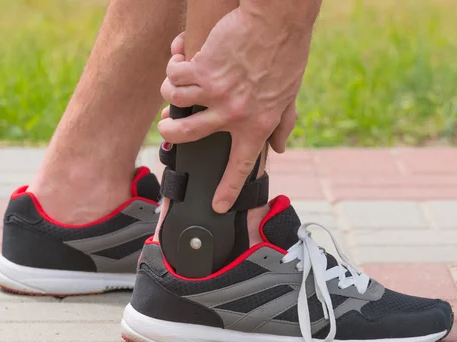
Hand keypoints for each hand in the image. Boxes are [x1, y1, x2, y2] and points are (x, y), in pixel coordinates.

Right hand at [158, 8, 313, 212]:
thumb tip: (280, 147)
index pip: (240, 166)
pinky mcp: (202, 70)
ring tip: (179, 74)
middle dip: (169, 131)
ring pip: (174, 98)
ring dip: (172, 85)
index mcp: (257, 125)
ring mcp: (215, 94)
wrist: (278, 19)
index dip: (227, 189)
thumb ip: (283, 124)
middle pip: (185, 135)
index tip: (217, 206)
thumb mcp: (289, 95)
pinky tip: (182, 51)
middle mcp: (233, 115)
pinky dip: (175, 61)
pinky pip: (174, 73)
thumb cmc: (286, 54)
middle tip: (166, 124)